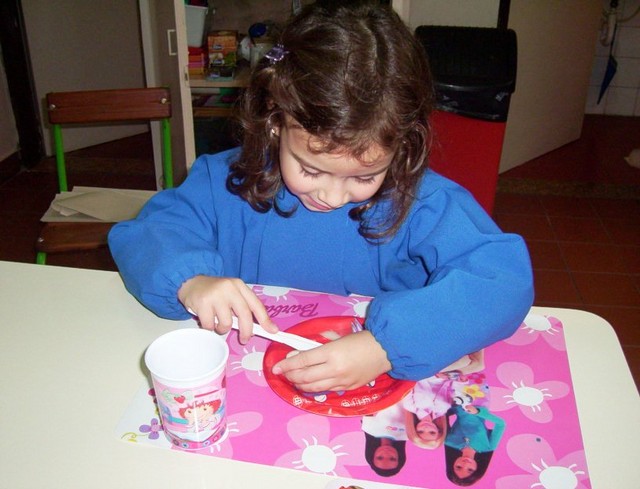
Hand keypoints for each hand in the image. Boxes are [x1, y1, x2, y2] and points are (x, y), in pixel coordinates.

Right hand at [178, 275, 276, 342]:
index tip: (272, 331)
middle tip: (245, 339)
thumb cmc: (214, 292)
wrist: (190, 281)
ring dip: (223, 329)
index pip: (256, 304)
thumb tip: (258, 327)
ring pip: (227, 323)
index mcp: (239, 286)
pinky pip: (210, 325)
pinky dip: (210, 328)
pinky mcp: (203, 303)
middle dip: (247, 331)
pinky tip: (207, 321)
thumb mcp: (231, 293)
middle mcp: (229, 288)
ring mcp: (216, 295)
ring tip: (217, 324)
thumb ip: (243, 307)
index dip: (265, 319)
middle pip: (244, 314)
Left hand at [271, 331, 391, 391]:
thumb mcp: (339, 336)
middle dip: (290, 375)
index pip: (303, 360)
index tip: (276, 366)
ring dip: (299, 384)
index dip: (287, 364)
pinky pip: (325, 390)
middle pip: (305, 376)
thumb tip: (300, 351)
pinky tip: (307, 385)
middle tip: (283, 373)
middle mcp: (334, 369)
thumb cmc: (361, 339)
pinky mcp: (347, 388)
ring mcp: (341, 381)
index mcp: (332, 352)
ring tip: (292, 379)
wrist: (385, 350)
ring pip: (313, 387)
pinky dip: (313, 388)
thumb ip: (319, 343)